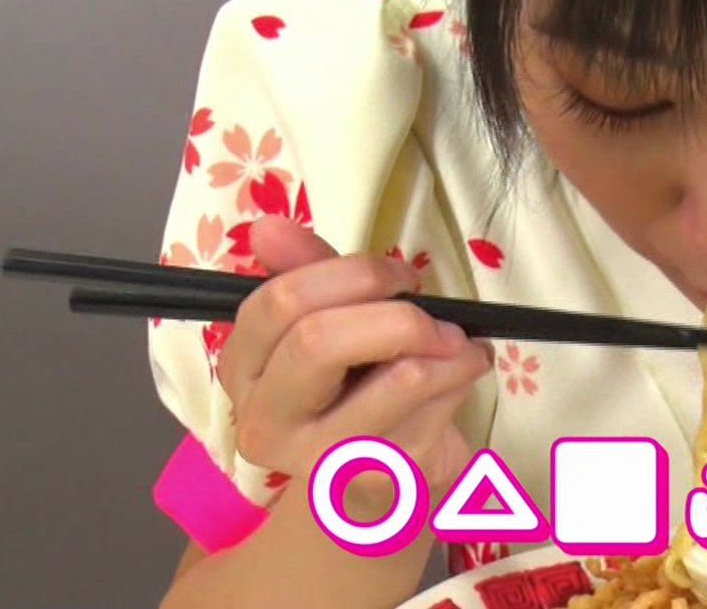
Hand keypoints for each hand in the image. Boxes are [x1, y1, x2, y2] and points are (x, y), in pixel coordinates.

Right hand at [216, 217, 491, 498]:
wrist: (379, 479)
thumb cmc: (352, 388)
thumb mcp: (330, 321)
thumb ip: (307, 272)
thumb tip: (267, 226)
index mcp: (242, 367)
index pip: (278, 302)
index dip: (352, 275)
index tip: (400, 277)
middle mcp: (265, 421)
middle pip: (318, 341)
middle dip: (396, 313)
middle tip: (435, 312)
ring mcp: (321, 460)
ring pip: (397, 378)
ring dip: (448, 347)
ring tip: (462, 344)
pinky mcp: (380, 480)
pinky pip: (436, 409)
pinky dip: (461, 376)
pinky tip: (463, 372)